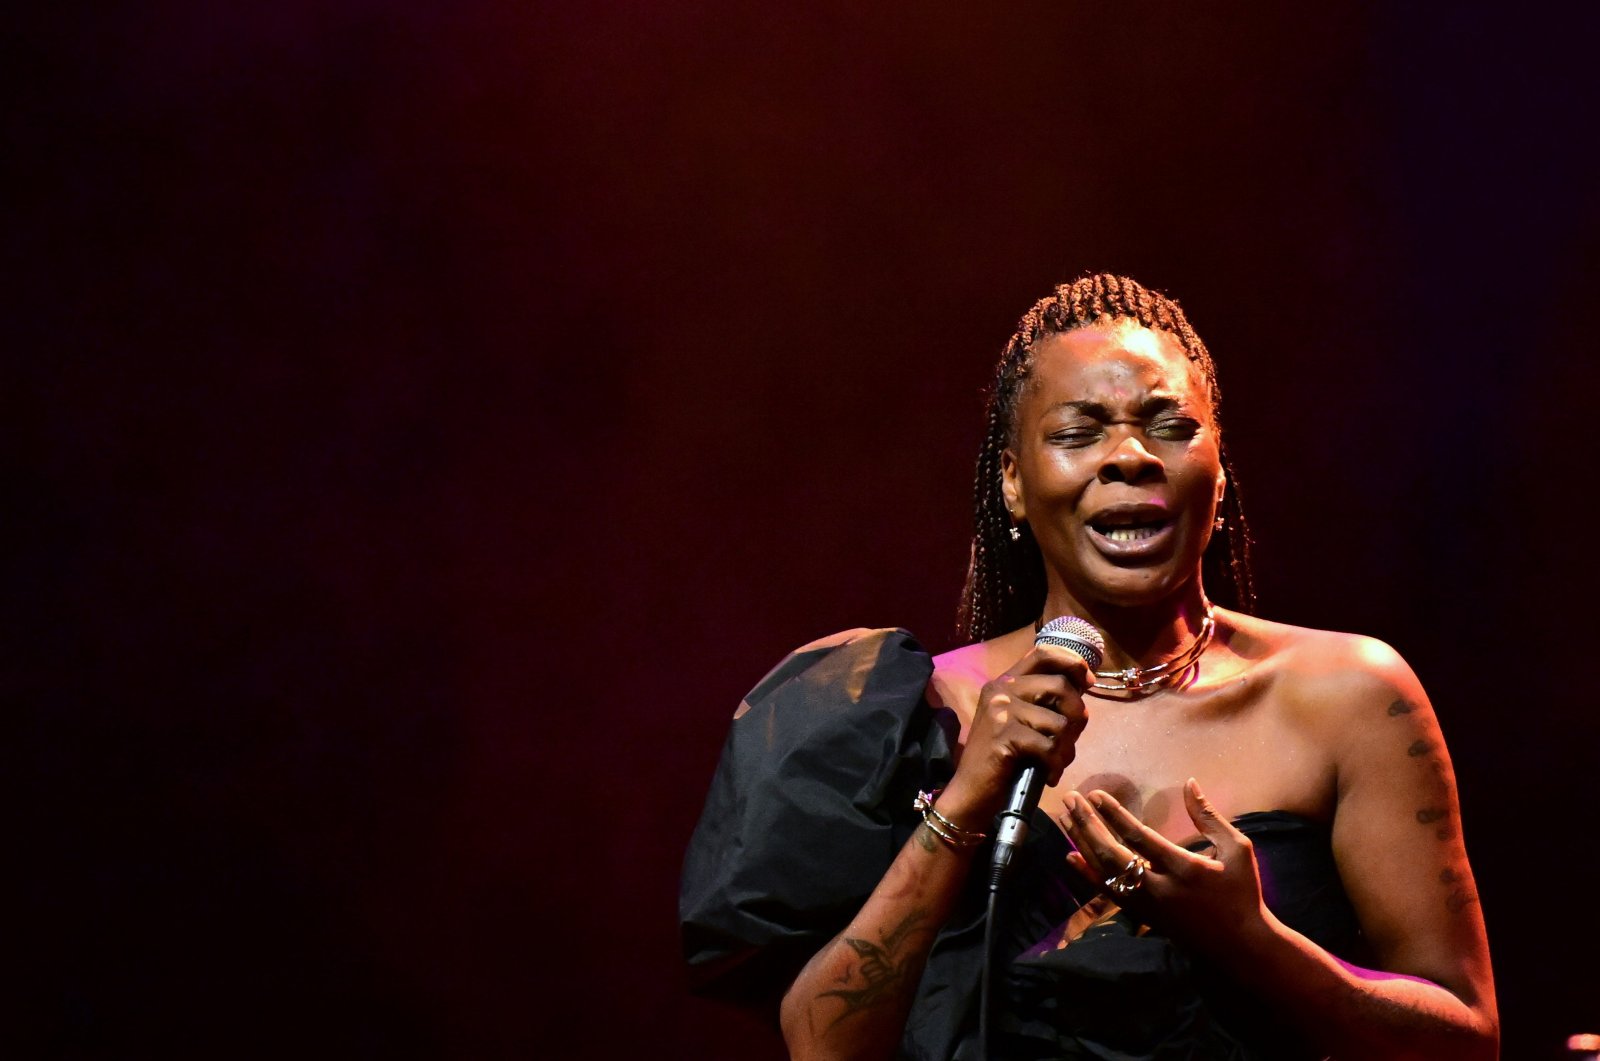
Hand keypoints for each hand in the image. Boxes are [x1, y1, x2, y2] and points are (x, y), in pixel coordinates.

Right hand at [938, 643, 1090, 830]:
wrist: (971, 792)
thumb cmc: (1002, 760)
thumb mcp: (1021, 721)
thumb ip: (1045, 702)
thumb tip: (1083, 686)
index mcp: (1006, 681)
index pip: (1044, 653)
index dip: (1072, 663)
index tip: (1087, 682)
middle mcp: (1001, 689)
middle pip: (1060, 686)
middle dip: (1077, 717)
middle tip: (1069, 742)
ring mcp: (1000, 711)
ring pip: (1059, 721)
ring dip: (1066, 748)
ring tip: (1055, 763)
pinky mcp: (1004, 736)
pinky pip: (1049, 746)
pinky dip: (1055, 765)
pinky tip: (1048, 775)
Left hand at [1057, 779, 1268, 954]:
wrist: (1239, 945)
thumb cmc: (1241, 892)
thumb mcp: (1236, 850)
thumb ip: (1209, 817)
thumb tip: (1189, 783)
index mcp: (1183, 868)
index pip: (1139, 838)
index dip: (1114, 815)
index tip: (1095, 795)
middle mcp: (1158, 888)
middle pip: (1112, 854)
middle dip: (1088, 824)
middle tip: (1071, 799)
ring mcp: (1146, 905)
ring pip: (1104, 872)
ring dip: (1082, 842)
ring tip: (1065, 817)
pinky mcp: (1141, 916)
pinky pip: (1107, 893)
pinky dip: (1087, 873)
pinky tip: (1071, 856)